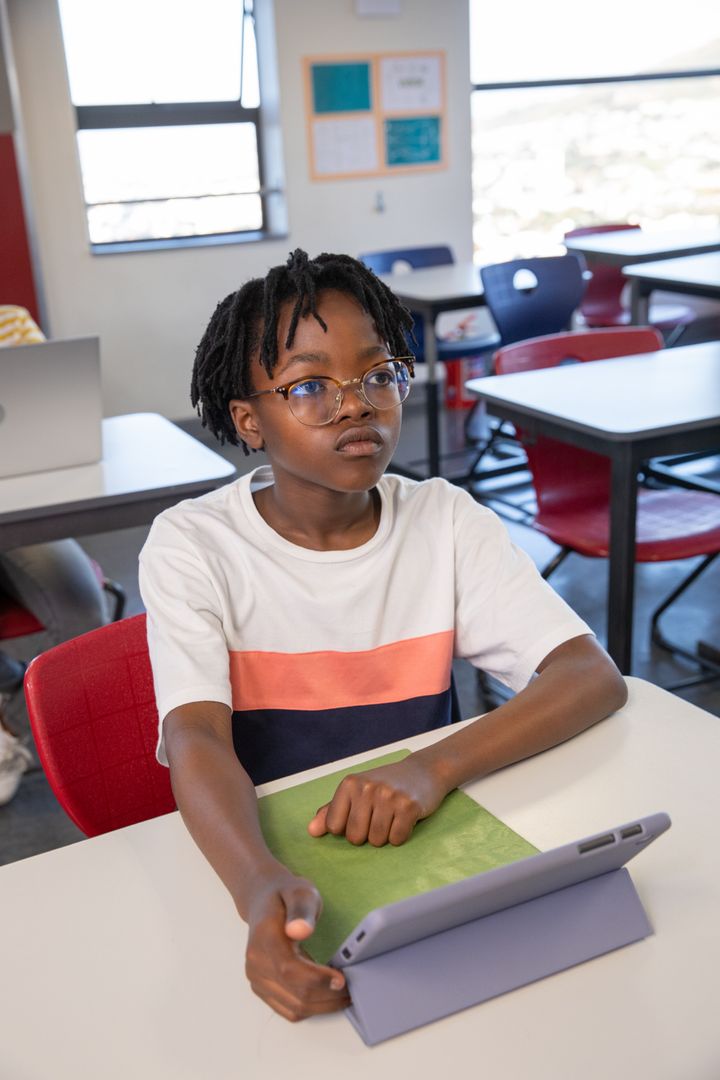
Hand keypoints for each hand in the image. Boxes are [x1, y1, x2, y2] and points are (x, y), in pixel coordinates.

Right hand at [245, 871, 349, 1020]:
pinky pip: (289, 1010)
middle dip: (328, 996)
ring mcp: (256, 978)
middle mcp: (256, 963)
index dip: (318, 979)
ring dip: (323, 1006)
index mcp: (264, 939)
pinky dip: (311, 1008)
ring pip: (294, 1008)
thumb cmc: (285, 896)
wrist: (264, 901)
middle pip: (295, 994)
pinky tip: (326, 996)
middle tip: (352, 988)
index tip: (341, 979)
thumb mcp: (299, 892)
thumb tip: (300, 930)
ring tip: (343, 993)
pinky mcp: (261, 988)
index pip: (290, 970)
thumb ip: (301, 910)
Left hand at [307, 755, 449, 846]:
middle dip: (366, 835)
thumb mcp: (356, 791)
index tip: (359, 816)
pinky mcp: (409, 807)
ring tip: (391, 817)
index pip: (334, 826)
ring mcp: (388, 796)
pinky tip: (404, 819)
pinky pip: (396, 839)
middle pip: (355, 837)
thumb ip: (332, 810)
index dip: (346, 828)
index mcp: (350, 784)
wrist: (423, 771)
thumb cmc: (385, 784)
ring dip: (384, 836)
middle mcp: (367, 788)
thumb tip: (311, 831)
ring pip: (376, 840)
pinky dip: (400, 835)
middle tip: (378, 817)